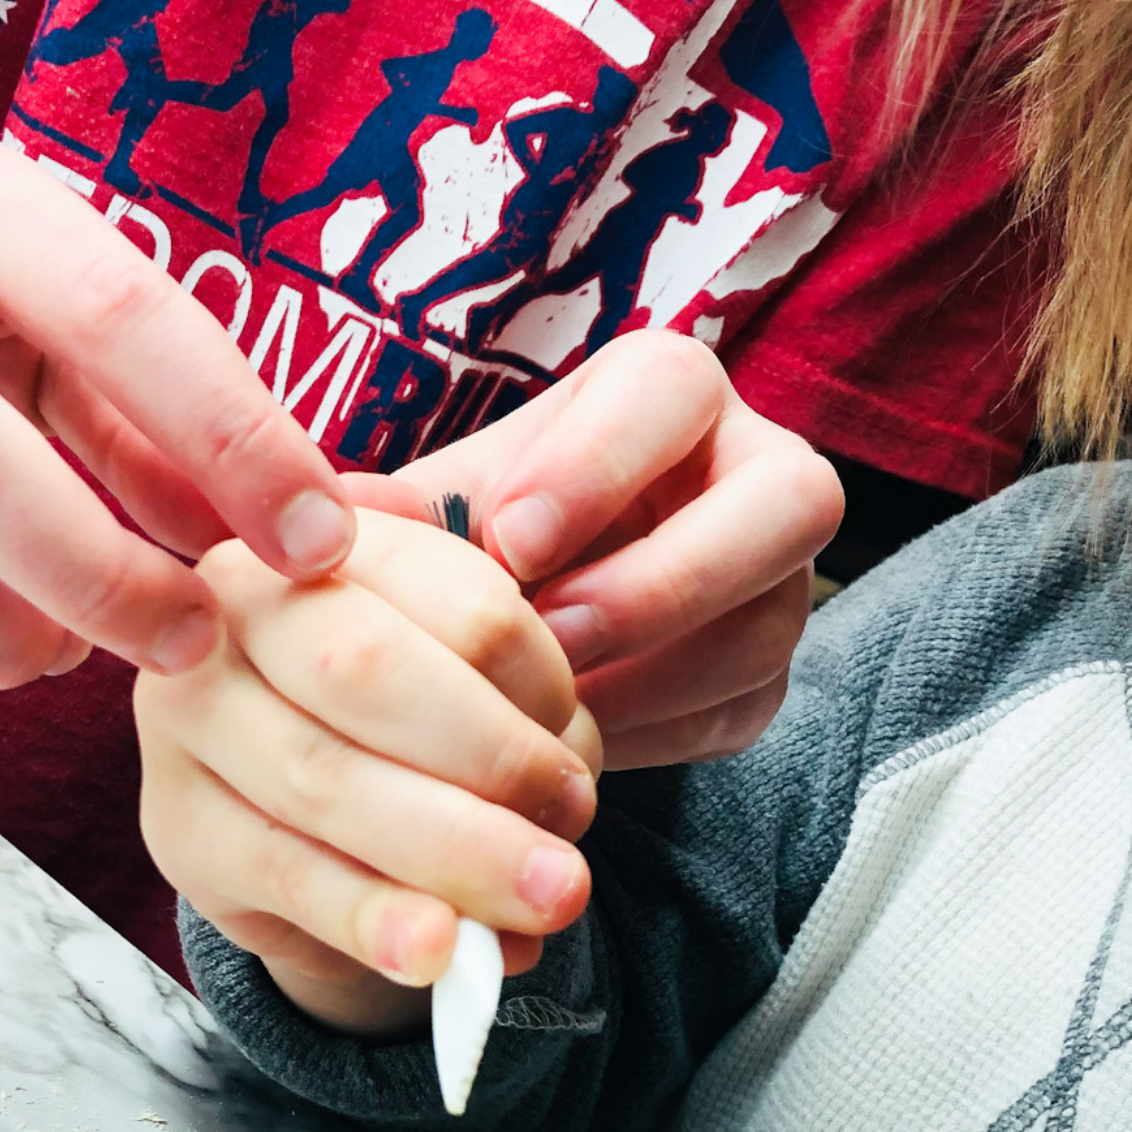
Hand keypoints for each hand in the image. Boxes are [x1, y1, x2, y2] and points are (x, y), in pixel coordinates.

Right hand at [135, 509, 601, 1036]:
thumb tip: (562, 804)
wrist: (293, 794)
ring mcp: (186, 712)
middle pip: (371, 673)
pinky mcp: (178, 826)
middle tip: (576, 827)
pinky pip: (287, 873)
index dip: (539, 684)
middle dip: (495, 762)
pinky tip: (439, 951)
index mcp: (329, 532)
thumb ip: (514, 708)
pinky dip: (376, 917)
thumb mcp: (464, 671)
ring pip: (327, 778)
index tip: (579, 751)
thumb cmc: (403, 710)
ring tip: (548, 901)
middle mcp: (233, 600)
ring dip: (455, 851)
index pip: (456, 599)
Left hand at [395, 331, 843, 769]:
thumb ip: (409, 507)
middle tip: (553, 636)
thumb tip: (337, 518)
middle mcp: (756, 471)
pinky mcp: (768, 672)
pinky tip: (568, 739)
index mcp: (669, 392)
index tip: (509, 541)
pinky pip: (737, 709)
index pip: (674, 393)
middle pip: (794, 502)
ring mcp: (776, 579)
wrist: (539, 601)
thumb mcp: (454, 497)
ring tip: (541, 705)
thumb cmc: (495, 521)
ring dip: (647, 678)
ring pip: (763, 628)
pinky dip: (648, 732)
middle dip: (667, 581)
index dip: (599, 467)